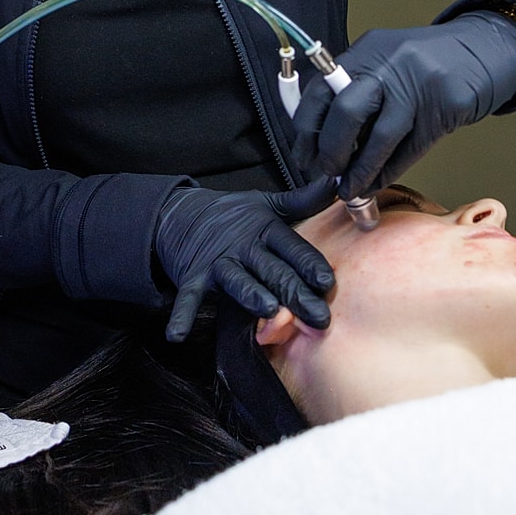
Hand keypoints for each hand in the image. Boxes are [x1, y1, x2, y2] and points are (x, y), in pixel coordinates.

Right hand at [154, 178, 336, 341]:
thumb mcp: (269, 204)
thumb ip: (304, 200)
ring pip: (238, 281)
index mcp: (265, 228)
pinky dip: (182, 314)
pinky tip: (178, 333)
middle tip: (317, 315)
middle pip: (273, 270)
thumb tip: (336, 181)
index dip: (309, 263)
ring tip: (269, 310)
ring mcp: (217, 262)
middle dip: (295, 293)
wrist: (182, 213)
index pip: (292, 247)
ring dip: (252, 295)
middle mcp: (242, 245)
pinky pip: (188, 297)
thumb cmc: (234, 215)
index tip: (327, 281)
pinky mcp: (193, 276)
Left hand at [292, 12, 515, 200]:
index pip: (321, 90)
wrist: (483, 48)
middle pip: (347, 111)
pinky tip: (378, 182)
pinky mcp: (447, 104)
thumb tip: (323, 142)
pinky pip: (411, 148)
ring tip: (351, 189)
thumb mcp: (385, 62)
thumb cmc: (426, 63)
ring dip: (361, 171)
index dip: (307, 129)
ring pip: (381, 137)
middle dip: (331, 151)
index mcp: (366, 51)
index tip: (304, 155)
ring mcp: (420, 83)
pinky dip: (390, 170)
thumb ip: (356, 90)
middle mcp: (389, 63)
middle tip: (327, 172)